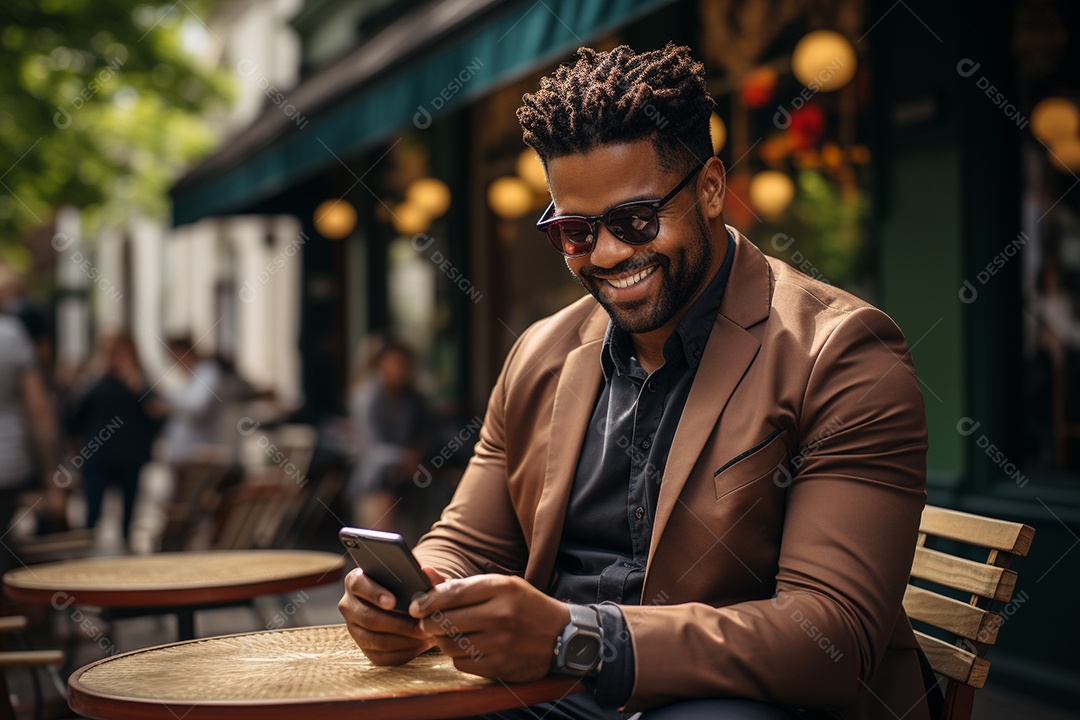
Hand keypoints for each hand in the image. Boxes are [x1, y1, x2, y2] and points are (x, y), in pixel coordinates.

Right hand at [339, 565, 445, 665]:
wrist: (408, 605)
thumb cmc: (409, 586)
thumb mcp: (417, 577)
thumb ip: (424, 574)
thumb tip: (427, 571)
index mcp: (356, 580)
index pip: (358, 584)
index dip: (374, 593)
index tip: (393, 602)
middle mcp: (349, 604)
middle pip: (367, 617)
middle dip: (398, 624)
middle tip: (421, 625)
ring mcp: (354, 629)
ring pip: (374, 639)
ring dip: (403, 640)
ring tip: (424, 635)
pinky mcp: (365, 648)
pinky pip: (380, 656)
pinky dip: (403, 652)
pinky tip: (420, 645)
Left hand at [409, 575, 569, 681]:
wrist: (562, 635)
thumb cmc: (525, 606)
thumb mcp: (502, 585)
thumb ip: (463, 585)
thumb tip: (424, 576)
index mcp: (501, 588)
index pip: (452, 593)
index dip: (427, 600)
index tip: (415, 606)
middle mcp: (501, 614)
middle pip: (446, 621)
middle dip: (430, 623)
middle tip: (428, 622)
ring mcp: (501, 642)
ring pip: (451, 645)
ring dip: (444, 641)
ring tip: (450, 635)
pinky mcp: (500, 666)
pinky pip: (462, 663)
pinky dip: (459, 657)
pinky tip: (469, 648)